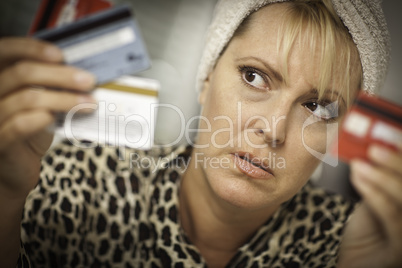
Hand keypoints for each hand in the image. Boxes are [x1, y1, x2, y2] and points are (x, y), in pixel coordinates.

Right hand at [0, 37, 95, 198]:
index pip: (6, 51)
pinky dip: (41, 118)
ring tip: (88, 103)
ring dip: (64, 99)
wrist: (14, 169)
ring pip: (27, 98)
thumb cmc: (28, 133)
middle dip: (61, 75)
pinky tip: (57, 117)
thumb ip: (50, 86)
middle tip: (88, 80)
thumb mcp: (39, 103)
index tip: (61, 55)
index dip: (32, 48)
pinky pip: (18, 125)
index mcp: (0, 79)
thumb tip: (82, 73)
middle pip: (22, 73)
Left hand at [338, 143, 401, 267]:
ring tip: (359, 163)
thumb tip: (374, 145)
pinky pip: (392, 215)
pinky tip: (357, 177)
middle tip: (375, 148)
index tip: (393, 134)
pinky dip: (373, 193)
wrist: (355, 262)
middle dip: (398, 162)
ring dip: (382, 176)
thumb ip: (381, 178)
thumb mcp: (377, 198)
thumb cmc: (368, 231)